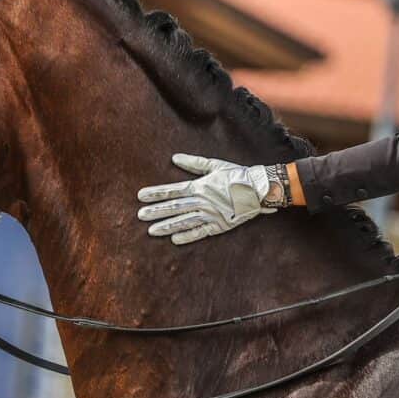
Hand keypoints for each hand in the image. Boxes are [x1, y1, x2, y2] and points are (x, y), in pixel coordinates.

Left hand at [137, 153, 276, 244]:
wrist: (259, 189)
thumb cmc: (237, 174)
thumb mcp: (215, 165)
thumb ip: (193, 163)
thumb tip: (174, 158)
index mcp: (200, 186)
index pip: (172, 191)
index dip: (156, 194)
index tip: (140, 196)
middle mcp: (202, 202)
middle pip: (174, 208)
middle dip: (156, 212)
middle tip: (139, 216)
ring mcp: (210, 215)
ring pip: (184, 222)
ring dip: (166, 226)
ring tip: (151, 231)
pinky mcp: (219, 226)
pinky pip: (200, 232)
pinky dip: (187, 236)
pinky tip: (174, 239)